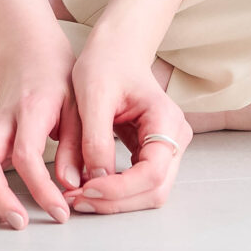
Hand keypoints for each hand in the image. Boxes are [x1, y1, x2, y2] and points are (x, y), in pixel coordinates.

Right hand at [0, 30, 75, 229]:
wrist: (28, 52)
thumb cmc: (57, 79)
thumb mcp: (79, 104)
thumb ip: (78, 144)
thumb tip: (72, 184)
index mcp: (30, 111)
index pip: (26, 155)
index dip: (40, 189)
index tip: (60, 212)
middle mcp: (1, 121)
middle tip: (20, 223)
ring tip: (7, 216)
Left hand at [55, 25, 191, 214]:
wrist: (117, 49)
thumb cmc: (107, 63)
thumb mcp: (93, 95)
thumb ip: (96, 138)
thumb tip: (96, 180)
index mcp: (166, 120)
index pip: (152, 173)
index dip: (120, 189)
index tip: (85, 188)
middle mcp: (174, 138)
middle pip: (154, 191)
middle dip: (115, 201)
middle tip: (76, 199)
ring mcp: (166, 148)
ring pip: (147, 193)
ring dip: (114, 201)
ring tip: (77, 196)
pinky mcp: (151, 153)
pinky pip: (138, 184)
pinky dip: (114, 192)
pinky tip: (87, 187)